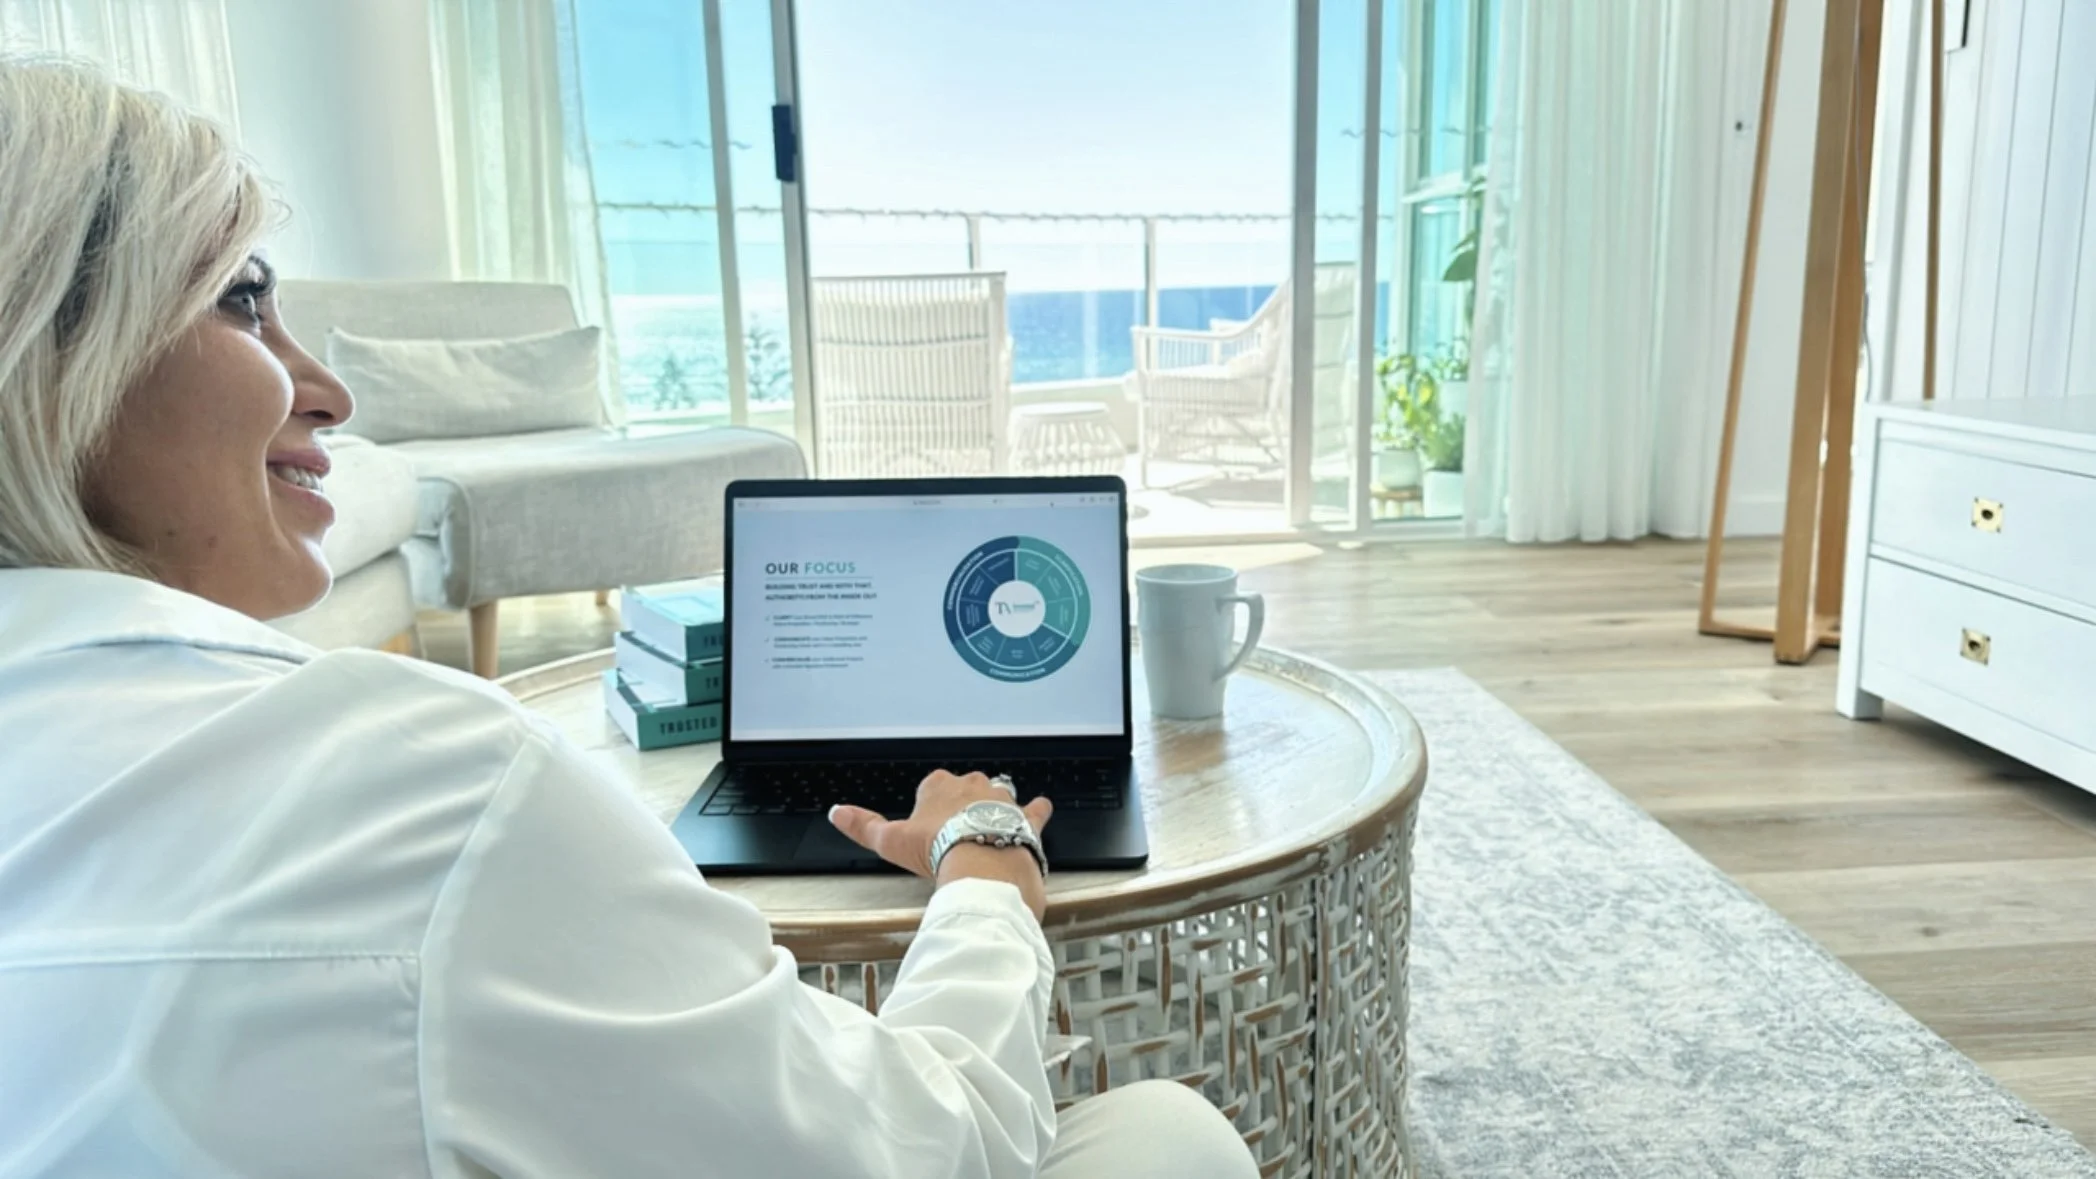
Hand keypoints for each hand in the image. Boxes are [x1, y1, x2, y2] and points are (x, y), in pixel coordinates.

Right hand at [831, 771, 1052, 916]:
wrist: (981, 865)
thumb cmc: (938, 851)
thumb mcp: (890, 840)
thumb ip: (864, 825)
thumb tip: (838, 813)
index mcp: (939, 786)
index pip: (931, 786)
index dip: (929, 805)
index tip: (927, 824)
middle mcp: (972, 785)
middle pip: (965, 788)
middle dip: (961, 804)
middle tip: (955, 830)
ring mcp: (1002, 799)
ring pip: (998, 795)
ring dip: (994, 807)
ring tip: (987, 826)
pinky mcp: (1026, 818)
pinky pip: (1035, 808)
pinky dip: (1036, 810)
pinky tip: (1038, 810)